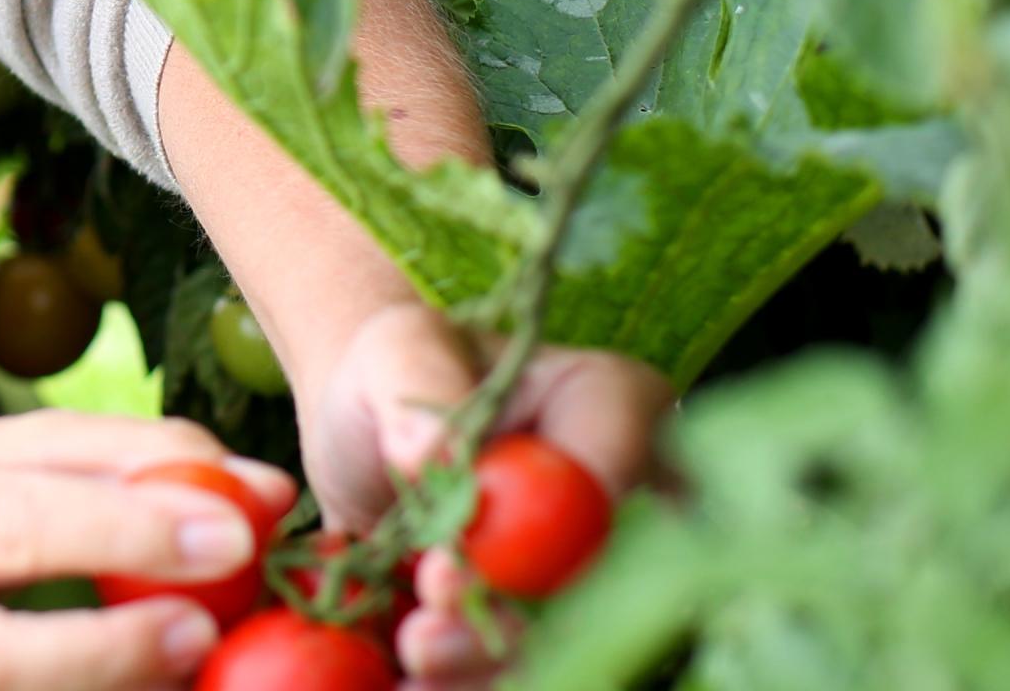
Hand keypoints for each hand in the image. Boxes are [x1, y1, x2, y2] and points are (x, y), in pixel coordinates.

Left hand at [295, 302, 667, 685]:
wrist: (375, 425)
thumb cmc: (398, 367)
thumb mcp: (395, 351)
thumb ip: (418, 392)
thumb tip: (429, 455)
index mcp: (614, 405)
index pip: (606, 483)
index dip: (534, 545)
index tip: (440, 574)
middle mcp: (633, 494)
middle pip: (597, 583)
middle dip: (510, 628)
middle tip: (420, 642)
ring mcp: (602, 565)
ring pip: (570, 641)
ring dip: (490, 671)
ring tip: (411, 671)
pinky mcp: (559, 617)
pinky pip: (538, 663)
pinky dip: (476, 682)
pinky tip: (413, 689)